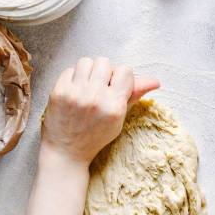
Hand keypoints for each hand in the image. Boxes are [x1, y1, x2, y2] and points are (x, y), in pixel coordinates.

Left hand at [42, 57, 159, 165]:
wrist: (67, 152)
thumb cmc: (95, 137)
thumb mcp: (119, 120)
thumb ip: (134, 96)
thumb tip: (155, 81)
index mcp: (114, 106)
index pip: (125, 70)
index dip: (121, 77)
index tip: (115, 87)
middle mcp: (96, 98)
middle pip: (104, 62)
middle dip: (104, 72)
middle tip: (99, 87)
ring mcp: (75, 94)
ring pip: (86, 61)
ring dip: (88, 72)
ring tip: (86, 87)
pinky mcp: (59, 92)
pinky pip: (69, 70)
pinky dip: (73, 78)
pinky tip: (74, 92)